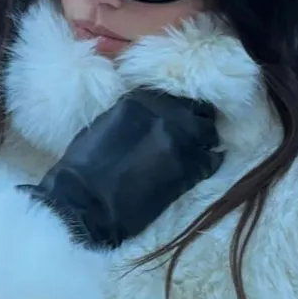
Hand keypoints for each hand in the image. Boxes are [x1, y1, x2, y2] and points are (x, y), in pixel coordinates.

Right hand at [19, 88, 223, 248]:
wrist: (86, 203)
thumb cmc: (84, 167)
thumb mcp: (106, 125)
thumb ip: (133, 114)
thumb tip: (151, 117)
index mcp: (141, 101)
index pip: (173, 95)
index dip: (178, 107)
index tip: (177, 116)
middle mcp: (166, 115)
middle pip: (197, 110)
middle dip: (196, 120)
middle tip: (193, 133)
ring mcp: (181, 142)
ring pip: (209, 132)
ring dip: (205, 140)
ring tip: (199, 149)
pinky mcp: (189, 170)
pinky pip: (213, 160)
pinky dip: (211, 161)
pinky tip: (204, 166)